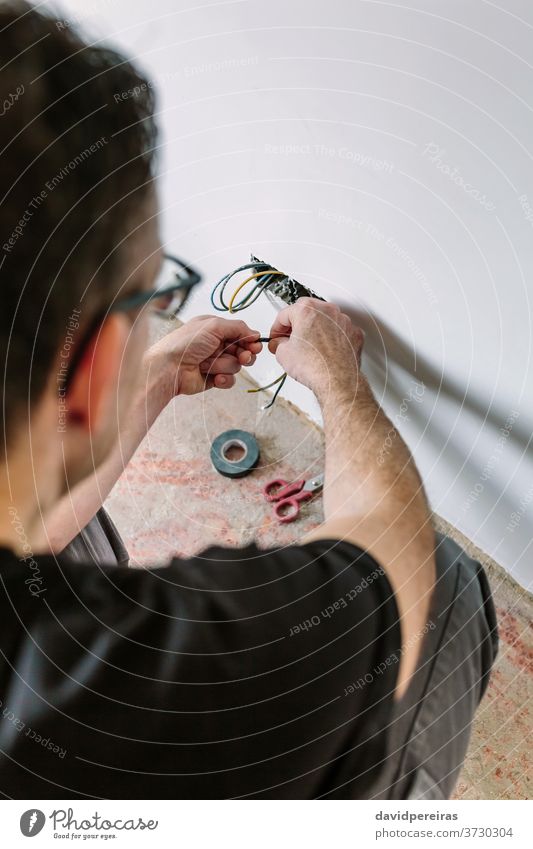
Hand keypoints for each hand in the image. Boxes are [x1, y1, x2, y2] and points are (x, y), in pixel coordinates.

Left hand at [143, 315, 262, 409]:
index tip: (254, 345)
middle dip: (244, 354)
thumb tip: (254, 332)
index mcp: (214, 329)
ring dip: (224, 365)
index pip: (240, 334)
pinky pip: (230, 380)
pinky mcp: (213, 378)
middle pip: (242, 351)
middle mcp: (215, 344)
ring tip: (209, 364)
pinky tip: (215, 377)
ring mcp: (215, 362)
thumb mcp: (213, 326)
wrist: (169, 368)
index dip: (249, 340)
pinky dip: (224, 379)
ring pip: (236, 366)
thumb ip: (237, 327)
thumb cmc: (184, 344)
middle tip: (243, 357)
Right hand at [268, 298, 364, 401]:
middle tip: (290, 339)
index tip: (277, 336)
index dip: (277, 327)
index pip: (285, 314)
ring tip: (308, 347)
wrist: (337, 380)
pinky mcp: (354, 333)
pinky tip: (324, 350)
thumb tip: (280, 344)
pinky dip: (332, 338)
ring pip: (324, 320)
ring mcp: (343, 321)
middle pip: (306, 312)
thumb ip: (278, 343)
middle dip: (297, 325)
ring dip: (315, 330)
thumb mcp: (283, 354)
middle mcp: (327, 311)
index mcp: (307, 310)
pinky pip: (339, 331)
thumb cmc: (315, 366)